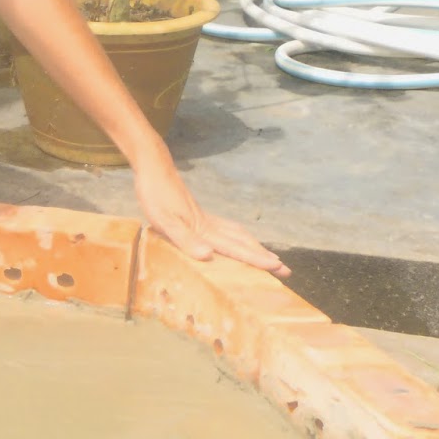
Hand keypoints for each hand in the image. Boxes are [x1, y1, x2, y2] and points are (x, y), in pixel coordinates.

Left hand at [133, 153, 290, 277]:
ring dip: (254, 247)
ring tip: (268, 258)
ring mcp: (206, 219)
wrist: (154, 168)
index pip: (235, 248)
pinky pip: (227, 230)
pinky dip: (239, 238)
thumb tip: (208, 256)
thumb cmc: (155, 195)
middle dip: (263, 256)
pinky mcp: (199, 215)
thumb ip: (185, 239)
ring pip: (238, 235)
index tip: (277, 267)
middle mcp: (210, 225)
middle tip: (285, 270)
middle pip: (243, 242)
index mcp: (204, 229)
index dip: (255, 259)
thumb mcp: (164, 221)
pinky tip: (236, 240)